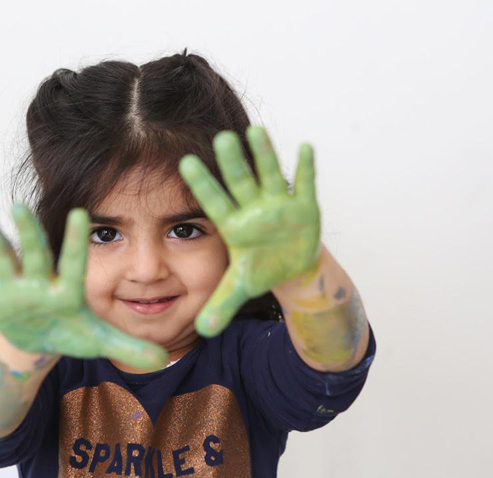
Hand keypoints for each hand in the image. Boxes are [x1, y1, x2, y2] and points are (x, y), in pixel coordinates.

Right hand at [0, 203, 167, 369]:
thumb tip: (162, 360)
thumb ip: (129, 347)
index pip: (74, 263)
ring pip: (3, 262)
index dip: (76, 242)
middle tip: (21, 206)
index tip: (82, 212)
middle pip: (36, 255)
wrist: (44, 338)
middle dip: (30, 234)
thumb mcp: (100, 341)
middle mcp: (41, 283)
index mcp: (68, 291)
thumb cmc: (74, 332)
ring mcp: (16, 290)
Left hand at [178, 125, 320, 336]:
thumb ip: (220, 306)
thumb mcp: (239, 288)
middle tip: (221, 138)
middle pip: (240, 182)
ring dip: (264, 154)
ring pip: (269, 175)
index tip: (186, 163)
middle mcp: (253, 209)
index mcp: (234, 225)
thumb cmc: (259, 269)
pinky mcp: (304, 206)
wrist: (291, 265)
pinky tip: (306, 148)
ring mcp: (278, 205)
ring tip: (256, 130)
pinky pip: (305, 184)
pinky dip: (307, 168)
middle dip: (232, 162)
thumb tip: (201, 332)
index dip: (202, 185)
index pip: (214, 202)